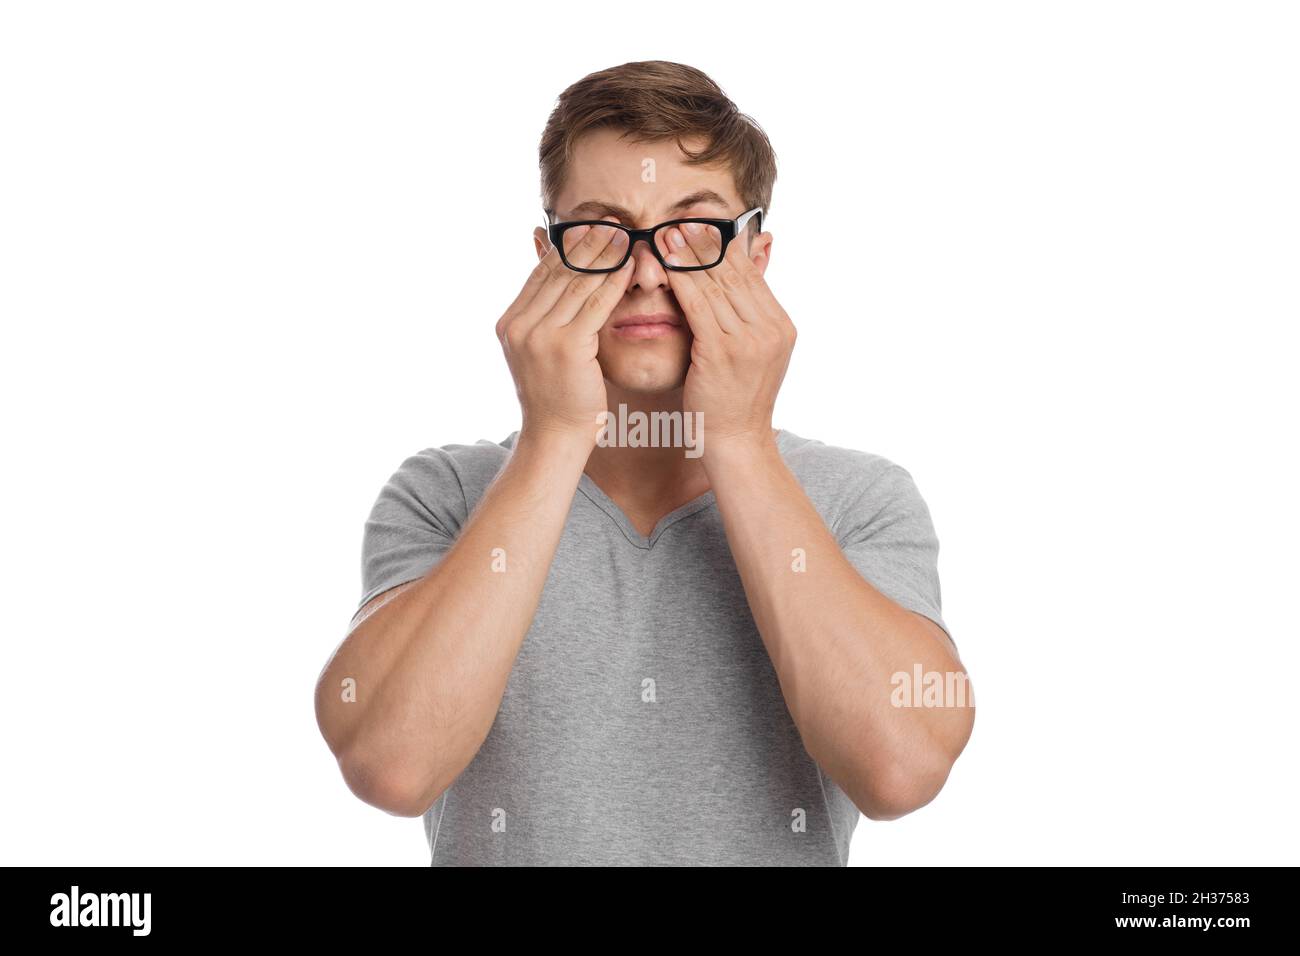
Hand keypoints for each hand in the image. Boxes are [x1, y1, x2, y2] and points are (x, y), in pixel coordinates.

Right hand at [495, 217, 633, 445]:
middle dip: (588, 243)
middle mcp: (519, 325)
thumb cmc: (557, 396)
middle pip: (559, 272)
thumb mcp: (543, 350)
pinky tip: (632, 266)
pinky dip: (615, 282)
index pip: (542, 273)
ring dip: (605, 256)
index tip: (591, 225)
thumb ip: (547, 316)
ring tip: (627, 235)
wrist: (556, 436)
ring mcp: (539, 335)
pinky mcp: (566, 346)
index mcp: (510, 322)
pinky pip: (596, 304)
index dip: (567, 247)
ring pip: (578, 284)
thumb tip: (557, 280)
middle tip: (613, 221)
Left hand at [662, 222, 795, 451]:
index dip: (725, 246)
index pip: (750, 274)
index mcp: (781, 326)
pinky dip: (680, 281)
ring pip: (715, 285)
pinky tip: (663, 265)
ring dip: (687, 256)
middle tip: (679, 220)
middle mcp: (770, 329)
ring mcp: (749, 341)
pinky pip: (698, 306)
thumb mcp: (751, 352)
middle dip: (704, 245)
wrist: (736, 442)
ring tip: (666, 234)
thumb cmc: (734, 400)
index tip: (701, 224)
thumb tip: (740, 280)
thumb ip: (747, 314)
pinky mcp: (723, 352)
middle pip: (733, 274)